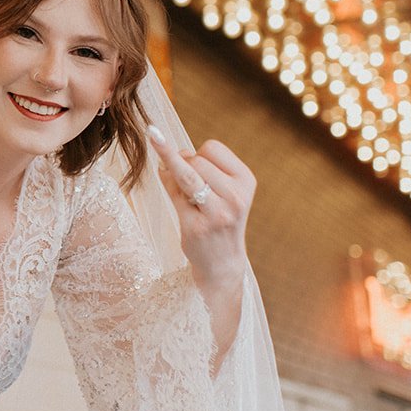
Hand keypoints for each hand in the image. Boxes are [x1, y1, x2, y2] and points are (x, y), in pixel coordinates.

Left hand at [147, 124, 254, 355]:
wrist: (222, 263)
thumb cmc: (218, 220)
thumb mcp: (221, 191)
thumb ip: (197, 168)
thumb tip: (165, 148)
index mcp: (246, 182)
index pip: (212, 147)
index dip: (199, 153)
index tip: (199, 167)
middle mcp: (236, 197)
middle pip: (196, 159)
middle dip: (184, 164)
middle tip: (188, 181)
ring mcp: (216, 213)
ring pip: (185, 173)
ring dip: (172, 171)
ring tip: (174, 177)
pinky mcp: (195, 227)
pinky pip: (173, 193)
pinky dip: (165, 182)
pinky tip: (164, 178)